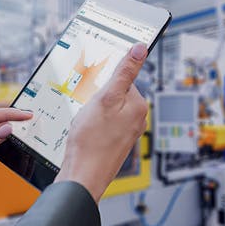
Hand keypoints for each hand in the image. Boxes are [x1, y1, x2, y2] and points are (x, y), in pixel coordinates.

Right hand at [55, 43, 148, 202]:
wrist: (83, 176)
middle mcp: (138, 119)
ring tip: (85, 124)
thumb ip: (124, 72)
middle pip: (115, 94)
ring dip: (92, 112)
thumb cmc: (92, 140)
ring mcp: (127, 132)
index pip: (123, 79)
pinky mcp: (116, 142)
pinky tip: (85, 133)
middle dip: (97, 98)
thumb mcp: (106, 98)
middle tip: (87, 110)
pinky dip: (92, 125)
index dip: (104, 83)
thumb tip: (141, 49)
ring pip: (107, 110)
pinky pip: (103, 124)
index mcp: (140, 106)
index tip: (94, 90)